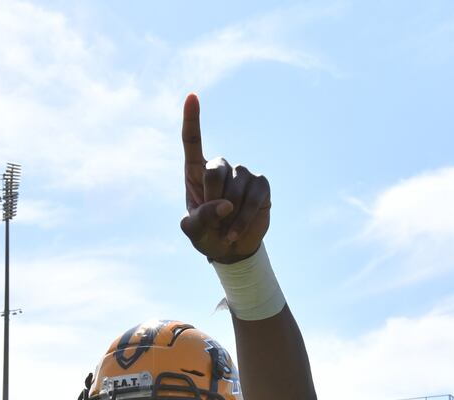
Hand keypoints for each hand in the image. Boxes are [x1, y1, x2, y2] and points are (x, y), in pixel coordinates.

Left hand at [179, 94, 269, 262]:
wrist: (230, 248)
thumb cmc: (207, 234)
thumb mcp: (194, 230)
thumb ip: (201, 218)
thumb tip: (226, 205)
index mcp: (196, 172)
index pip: (192, 141)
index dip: (192, 119)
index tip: (192, 96)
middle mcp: (220, 167)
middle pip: (214, 170)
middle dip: (211, 199)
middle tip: (213, 219)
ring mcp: (243, 174)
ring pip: (234, 188)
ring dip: (228, 215)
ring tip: (224, 228)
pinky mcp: (261, 185)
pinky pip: (253, 199)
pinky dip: (242, 219)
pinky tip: (234, 232)